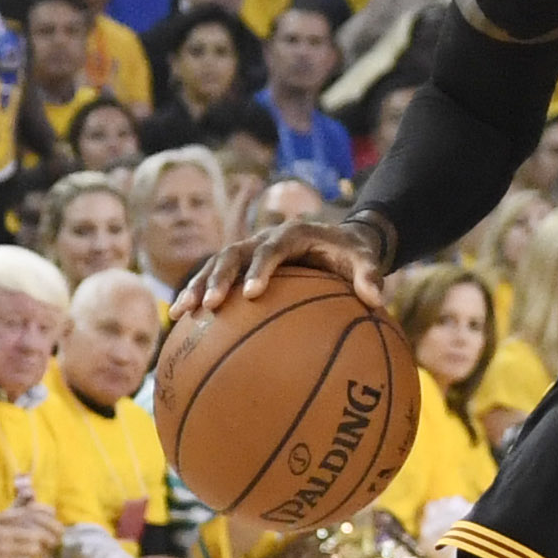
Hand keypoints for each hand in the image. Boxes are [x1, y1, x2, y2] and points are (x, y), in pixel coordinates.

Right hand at [183, 209, 391, 316]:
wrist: (339, 240)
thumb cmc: (353, 254)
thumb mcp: (366, 261)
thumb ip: (371, 276)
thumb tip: (376, 300)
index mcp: (292, 235)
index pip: (272, 249)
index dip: (261, 269)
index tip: (253, 294)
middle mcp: (264, 239)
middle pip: (234, 254)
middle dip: (219, 278)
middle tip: (211, 305)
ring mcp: (249, 250)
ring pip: (216, 264)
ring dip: (198, 286)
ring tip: (181, 312)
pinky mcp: (242, 265)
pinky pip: (215, 278)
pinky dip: (199, 295)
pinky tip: (182, 322)